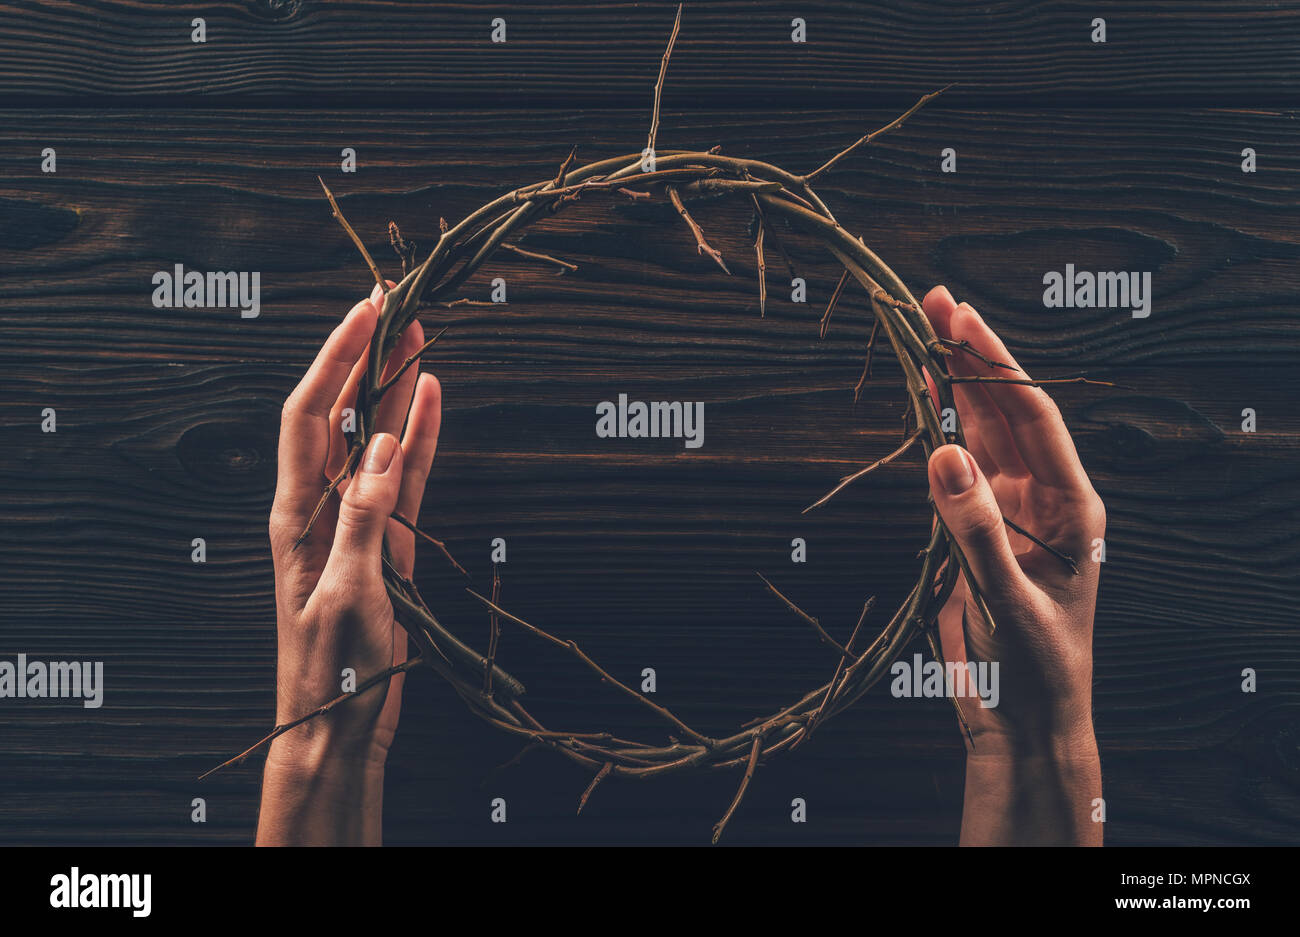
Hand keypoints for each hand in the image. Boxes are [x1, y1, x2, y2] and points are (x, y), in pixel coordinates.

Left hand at [257, 284, 441, 844]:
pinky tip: (431, 402)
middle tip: (397, 309)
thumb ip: (365, 520)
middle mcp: (322, 507)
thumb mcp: (347, 595)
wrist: (339, 724)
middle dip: (365, 359)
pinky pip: (405, 479)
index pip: (311, 416)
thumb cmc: (332, 671)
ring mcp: (358, 521)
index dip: (334, 359)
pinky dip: (418, 439)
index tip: (366, 313)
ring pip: (376, 439)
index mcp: (296, 514)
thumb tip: (382, 448)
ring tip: (421, 339)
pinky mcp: (388, 542)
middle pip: (342, 415)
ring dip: (395, 389)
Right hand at [920, 285, 1104, 844]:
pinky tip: (927, 397)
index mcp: (1072, 508)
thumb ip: (975, 528)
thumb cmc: (1035, 668)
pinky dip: (939, 429)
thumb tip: (943, 452)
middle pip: (1005, 411)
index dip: (995, 364)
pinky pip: (956, 470)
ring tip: (927, 331)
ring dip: (954, 384)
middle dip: (972, 356)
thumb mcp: (1009, 600)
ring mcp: (1007, 512)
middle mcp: (1043, 499)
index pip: (1032, 417)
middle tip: (935, 302)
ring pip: (980, 432)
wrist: (1021, 719)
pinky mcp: (975, 531)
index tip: (960, 319)